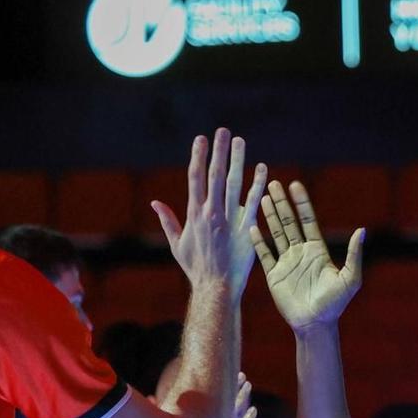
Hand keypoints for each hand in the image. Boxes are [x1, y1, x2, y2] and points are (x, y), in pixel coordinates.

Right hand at [151, 129, 269, 300]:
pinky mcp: (246, 229)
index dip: (198, 157)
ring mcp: (229, 220)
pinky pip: (253, 202)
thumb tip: (155, 202)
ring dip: (237, 160)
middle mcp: (211, 213)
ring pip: (233, 183)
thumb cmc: (195, 267)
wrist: (215, 287)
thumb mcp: (177, 243)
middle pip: (214, 175)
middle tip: (222, 130)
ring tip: (240, 141)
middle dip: (218, 151)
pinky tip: (262, 168)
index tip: (200, 139)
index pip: (195, 178)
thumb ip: (168, 220)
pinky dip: (258, 184)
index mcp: (194, 214)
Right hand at [252, 180, 365, 332]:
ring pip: (276, 233)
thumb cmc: (335, 304)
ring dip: (269, 216)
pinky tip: (252, 226)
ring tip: (261, 197)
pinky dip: (258, 241)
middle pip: (289, 222)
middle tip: (273, 183)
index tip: (295, 185)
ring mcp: (286, 262)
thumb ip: (354, 254)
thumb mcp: (349, 278)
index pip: (308, 221)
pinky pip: (264, 254)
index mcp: (318, 251)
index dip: (302, 203)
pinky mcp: (274, 275)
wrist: (315, 324)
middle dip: (282, 203)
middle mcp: (301, 253)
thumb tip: (362, 230)